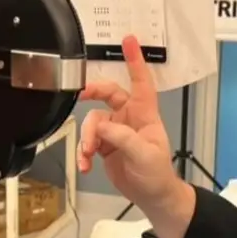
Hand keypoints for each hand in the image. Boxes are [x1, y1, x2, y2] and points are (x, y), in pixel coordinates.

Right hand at [78, 35, 179, 211]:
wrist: (151, 196)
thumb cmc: (157, 174)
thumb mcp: (144, 155)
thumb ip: (123, 138)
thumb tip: (101, 127)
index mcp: (144, 115)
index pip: (141, 82)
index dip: (135, 61)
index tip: (129, 41)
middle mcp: (129, 118)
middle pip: (107, 95)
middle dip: (92, 92)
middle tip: (79, 94)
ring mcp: (115, 132)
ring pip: (92, 123)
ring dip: (86, 139)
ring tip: (87, 155)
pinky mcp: (104, 146)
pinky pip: (87, 142)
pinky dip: (83, 153)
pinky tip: (85, 165)